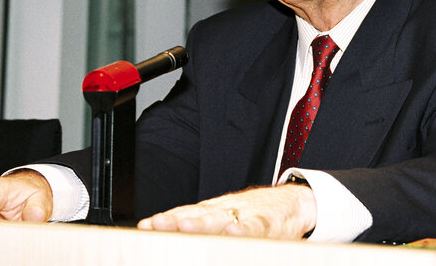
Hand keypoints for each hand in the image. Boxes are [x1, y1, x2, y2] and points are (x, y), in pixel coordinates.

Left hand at [137, 184, 315, 238]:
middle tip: (155, 225)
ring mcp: (244, 215)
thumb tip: (164, 232)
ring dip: (201, 224)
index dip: (164, 220)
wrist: (291, 203)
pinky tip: (233, 231)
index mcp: (212, 213)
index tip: (144, 226)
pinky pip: (254, 226)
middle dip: (174, 221)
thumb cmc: (252, 216)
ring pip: (220, 219)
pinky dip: (243, 229)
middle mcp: (224, 211)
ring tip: (184, 227)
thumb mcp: (223, 220)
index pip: (184, 214)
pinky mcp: (266, 223)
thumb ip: (198, 227)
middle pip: (196, 216)